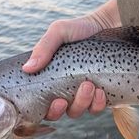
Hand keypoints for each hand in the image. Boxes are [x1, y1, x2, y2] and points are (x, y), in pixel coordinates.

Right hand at [22, 0, 120, 119]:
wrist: (111, 25)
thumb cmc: (82, 28)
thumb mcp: (60, 31)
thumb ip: (44, 47)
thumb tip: (27, 68)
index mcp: (51, 78)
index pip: (42, 104)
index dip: (46, 111)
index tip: (56, 101)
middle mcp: (66, 89)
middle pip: (59, 113)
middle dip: (62, 110)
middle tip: (66, 98)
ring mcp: (85, 94)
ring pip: (79, 111)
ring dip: (82, 103)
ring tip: (89, 85)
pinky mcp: (102, 94)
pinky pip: (97, 108)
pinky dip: (98, 104)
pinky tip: (101, 92)